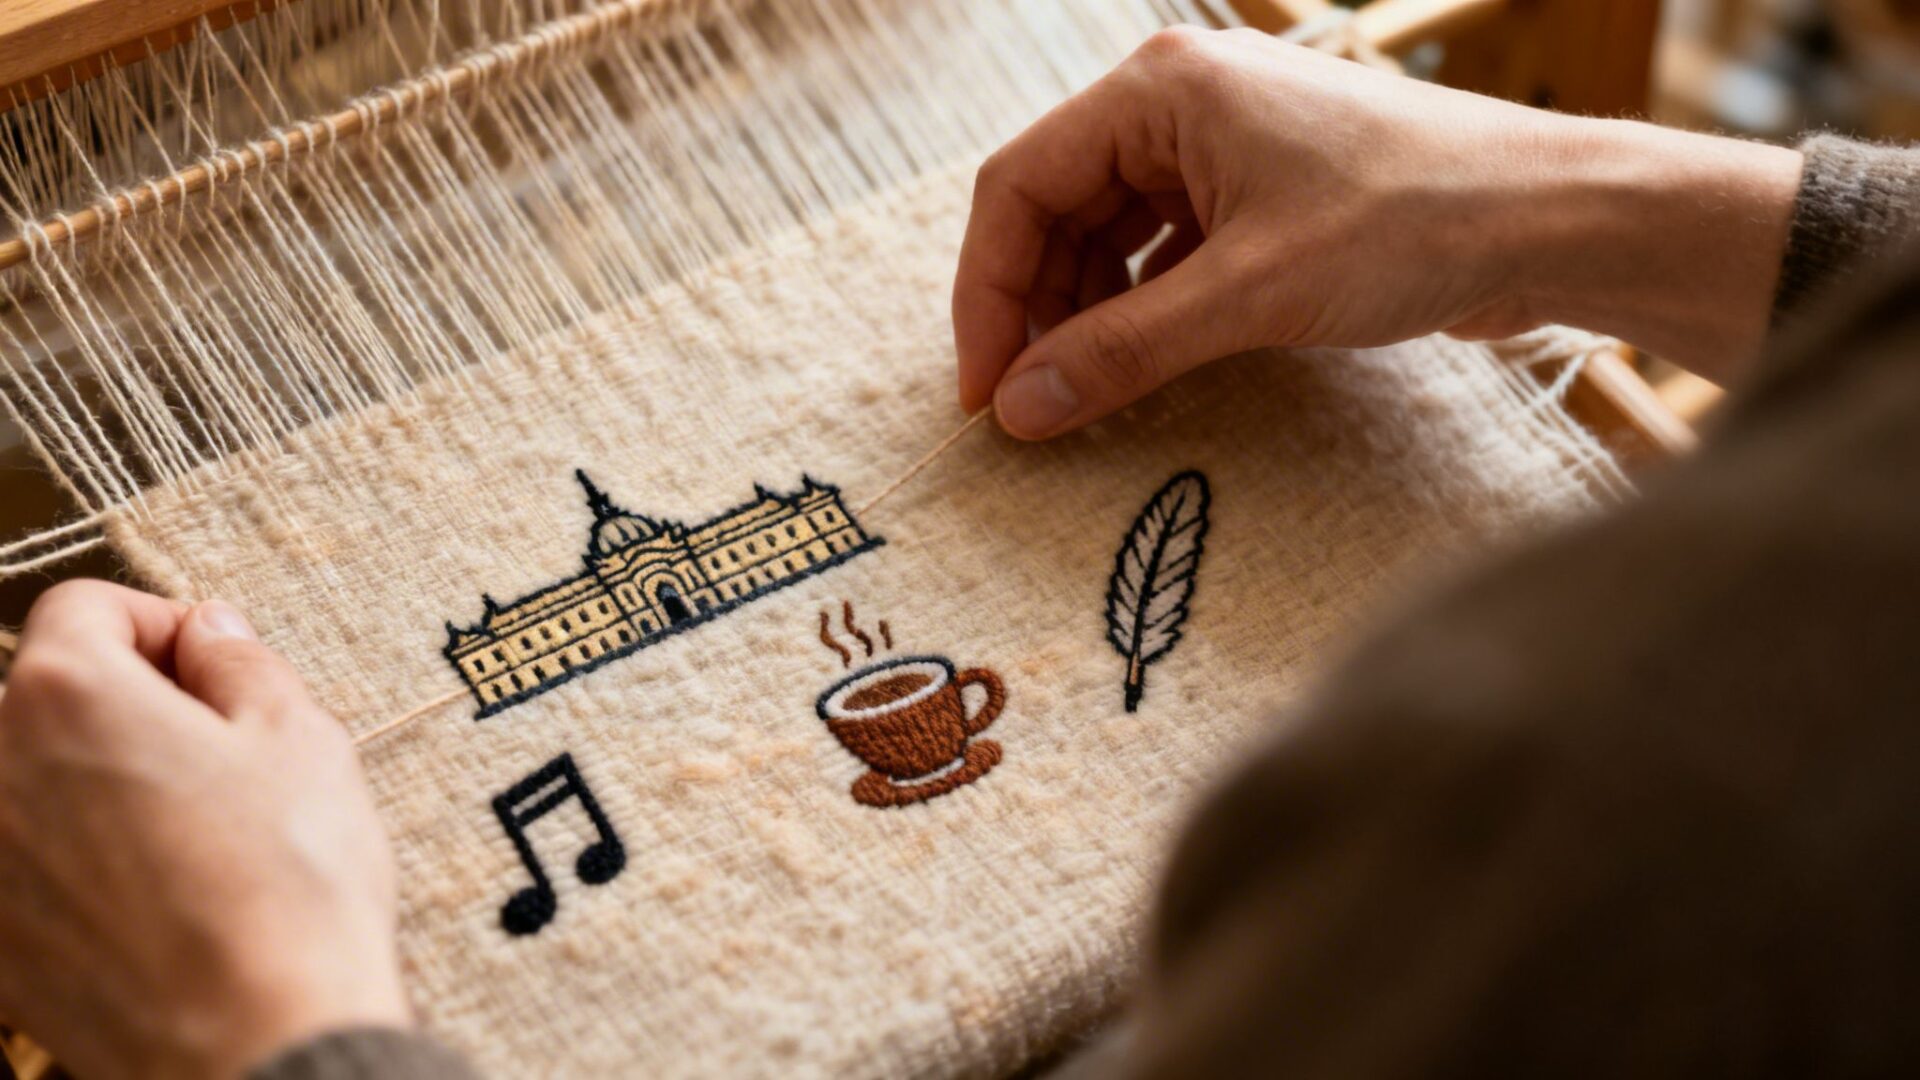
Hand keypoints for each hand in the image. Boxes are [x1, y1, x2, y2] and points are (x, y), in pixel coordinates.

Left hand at [0, 582, 405, 1078]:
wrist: (258, 1040)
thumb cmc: (287, 883)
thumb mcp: (300, 738)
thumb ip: (241, 659)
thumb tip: (209, 632)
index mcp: (64, 694)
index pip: (86, 608)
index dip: (164, 624)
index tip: (216, 667)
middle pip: (50, 694)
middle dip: (127, 705)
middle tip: (221, 754)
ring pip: (35, 781)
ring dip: (99, 782)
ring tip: (194, 832)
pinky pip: (27, 862)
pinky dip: (78, 859)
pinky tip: (159, 894)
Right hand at [953, 27, 1802, 438]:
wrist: (1553, 221)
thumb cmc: (1414, 222)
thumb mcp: (1250, 295)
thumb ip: (1122, 352)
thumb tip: (1019, 408)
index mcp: (1162, 88)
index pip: (1020, 186)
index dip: (989, 293)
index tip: (985, 389)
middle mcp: (1181, 102)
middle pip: (1058, 209)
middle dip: (1034, 308)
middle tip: (1027, 405)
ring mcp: (1224, 146)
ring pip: (1109, 234)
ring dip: (1086, 314)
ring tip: (1082, 393)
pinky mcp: (1262, 193)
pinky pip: (1165, 250)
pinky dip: (1142, 308)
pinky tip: (1141, 363)